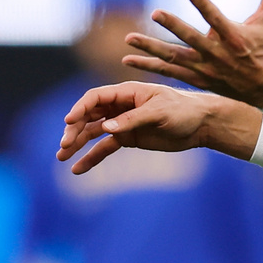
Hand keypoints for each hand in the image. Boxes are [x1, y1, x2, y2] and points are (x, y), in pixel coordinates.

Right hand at [56, 82, 211, 173]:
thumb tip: (105, 128)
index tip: (68, 123)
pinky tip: (78, 169)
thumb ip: (132, 119)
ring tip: (62, 157)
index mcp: (128, 92)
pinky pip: (105, 147)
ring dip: (77, 143)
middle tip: (64, 146)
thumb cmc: (184, 110)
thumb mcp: (160, 112)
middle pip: (89, 115)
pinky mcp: (128, 138)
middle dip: (75, 129)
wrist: (201, 124)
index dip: (80, 108)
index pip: (96, 97)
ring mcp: (123, 122)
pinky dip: (91, 157)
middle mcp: (121, 105)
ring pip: (93, 131)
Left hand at [123, 0, 262, 107]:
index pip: (219, 19)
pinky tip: (128, 60)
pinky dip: (149, 67)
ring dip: (151, 49)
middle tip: (156, 13)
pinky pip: (170, 73)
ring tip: (129, 39)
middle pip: (193, 40)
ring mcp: (206, 69)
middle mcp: (219, 55)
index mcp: (237, 38)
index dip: (206, 6)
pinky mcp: (198, 80)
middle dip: (175, 26)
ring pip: (175, 58)